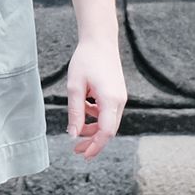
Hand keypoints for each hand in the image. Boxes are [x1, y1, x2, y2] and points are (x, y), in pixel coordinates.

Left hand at [65, 40, 126, 159]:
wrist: (100, 40)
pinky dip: (97, 117)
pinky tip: (85, 110)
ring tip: (77, 133)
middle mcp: (119, 101)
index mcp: (110, 100)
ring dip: (94, 130)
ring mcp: (120, 97)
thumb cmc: (86, 60)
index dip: (95, 146)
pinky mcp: (117, 94)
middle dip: (93, 142)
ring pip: (109, 122)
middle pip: (108, 130)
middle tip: (76, 150)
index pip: (106, 132)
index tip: (83, 154)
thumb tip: (73, 134)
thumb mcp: (75, 87)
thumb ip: (75, 112)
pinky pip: (109, 112)